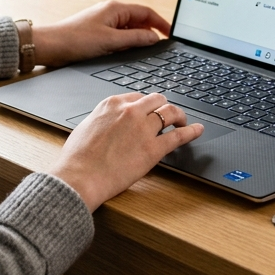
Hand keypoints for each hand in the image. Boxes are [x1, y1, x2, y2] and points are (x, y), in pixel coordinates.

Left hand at [30, 1, 170, 67]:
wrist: (50, 46)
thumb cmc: (76, 40)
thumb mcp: (111, 41)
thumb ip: (135, 39)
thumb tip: (154, 38)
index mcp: (116, 8)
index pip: (146, 12)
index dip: (161, 23)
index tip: (172, 34)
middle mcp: (111, 12)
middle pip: (139, 21)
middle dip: (150, 33)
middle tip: (159, 48)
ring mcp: (104, 22)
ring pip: (129, 30)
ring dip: (137, 40)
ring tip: (143, 53)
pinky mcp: (97, 32)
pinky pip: (119, 36)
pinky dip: (126, 44)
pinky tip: (126, 54)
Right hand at [48, 92, 203, 210]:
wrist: (79, 177)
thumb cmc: (77, 158)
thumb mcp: (86, 127)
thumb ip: (102, 120)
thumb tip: (108, 123)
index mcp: (112, 104)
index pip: (137, 97)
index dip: (146, 105)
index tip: (149, 110)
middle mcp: (130, 112)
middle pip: (156, 100)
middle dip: (163, 106)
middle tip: (167, 114)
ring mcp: (143, 129)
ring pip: (170, 112)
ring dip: (179, 115)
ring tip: (182, 121)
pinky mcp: (154, 149)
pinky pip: (178, 136)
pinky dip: (191, 131)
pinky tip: (197, 130)